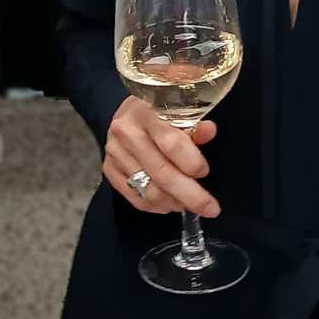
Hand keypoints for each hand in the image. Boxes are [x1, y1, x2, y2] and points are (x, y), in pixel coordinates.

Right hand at [103, 96, 219, 216]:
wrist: (127, 113)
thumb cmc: (157, 112)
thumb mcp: (175, 110)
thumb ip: (193, 124)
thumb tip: (209, 130)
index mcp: (145, 111)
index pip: (170, 143)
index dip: (191, 162)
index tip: (204, 171)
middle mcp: (126, 131)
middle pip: (161, 172)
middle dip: (190, 195)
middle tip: (210, 208)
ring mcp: (115, 152)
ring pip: (149, 190)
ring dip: (175, 202)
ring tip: (190, 203)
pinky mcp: (108, 169)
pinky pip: (136, 198)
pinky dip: (157, 206)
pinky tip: (170, 202)